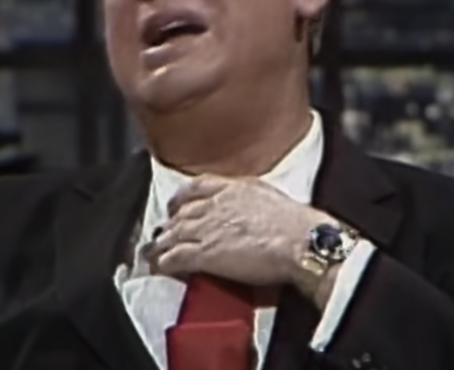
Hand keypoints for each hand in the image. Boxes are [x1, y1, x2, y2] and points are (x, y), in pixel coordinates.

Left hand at [143, 176, 328, 286]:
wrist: (300, 241)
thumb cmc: (297, 224)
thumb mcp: (272, 197)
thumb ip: (252, 199)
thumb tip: (250, 209)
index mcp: (233, 188)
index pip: (196, 186)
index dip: (181, 197)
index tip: (176, 205)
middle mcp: (215, 204)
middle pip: (180, 213)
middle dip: (169, 225)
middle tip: (162, 235)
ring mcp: (207, 228)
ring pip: (171, 235)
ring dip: (160, 246)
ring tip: (152, 254)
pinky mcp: (204, 254)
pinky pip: (174, 258)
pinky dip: (163, 263)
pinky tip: (159, 268)